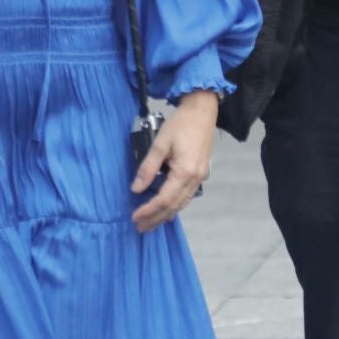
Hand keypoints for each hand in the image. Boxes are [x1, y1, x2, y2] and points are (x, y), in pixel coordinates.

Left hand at [130, 90, 219, 231]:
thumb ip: (148, 167)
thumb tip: (136, 188)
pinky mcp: (200, 173)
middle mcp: (195, 179)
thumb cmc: (181, 124)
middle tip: (140, 227)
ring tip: (150, 222)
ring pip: (181, 204)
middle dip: (156, 218)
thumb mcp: (160, 143)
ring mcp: (200, 177)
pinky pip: (187, 196)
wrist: (202, 111)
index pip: (164, 199)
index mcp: (184, 172)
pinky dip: (175, 205)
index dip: (149, 210)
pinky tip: (167, 209)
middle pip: (173, 206)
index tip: (135, 217)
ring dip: (165, 215)